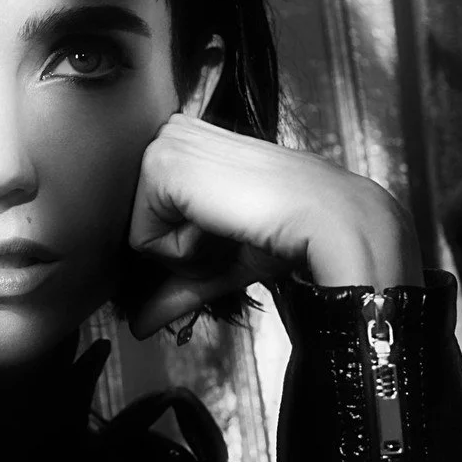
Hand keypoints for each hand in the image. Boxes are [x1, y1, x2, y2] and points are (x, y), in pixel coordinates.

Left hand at [127, 114, 423, 339]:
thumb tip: (138, 326)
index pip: (146, 220)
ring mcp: (162, 146)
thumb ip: (175, 288)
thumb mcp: (218, 263)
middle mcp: (170, 135)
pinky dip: (184, 251)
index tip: (229, 233)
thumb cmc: (285, 233)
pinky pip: (142, 242)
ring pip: (137, 238)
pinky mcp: (160, 166)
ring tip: (228, 228)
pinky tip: (222, 225)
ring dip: (185, 253)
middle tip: (230, 235)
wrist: (324, 220)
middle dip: (182, 254)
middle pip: (137, 230)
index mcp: (186, 145)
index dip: (184, 249)